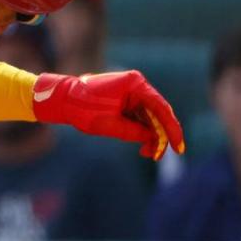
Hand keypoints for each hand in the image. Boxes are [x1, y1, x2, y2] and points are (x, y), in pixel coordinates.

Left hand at [32, 70, 184, 159]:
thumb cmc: (83, 108)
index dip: (172, 129)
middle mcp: (136, 85)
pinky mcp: (126, 100)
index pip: (161, 108)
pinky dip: (142, 132)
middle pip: (158, 113)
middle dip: (161, 136)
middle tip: (159, 156)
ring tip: (147, 154)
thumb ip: (134, 132)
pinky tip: (143, 147)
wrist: (63, 99)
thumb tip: (154, 139)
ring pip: (150, 117)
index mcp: (134, 83)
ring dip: (151, 136)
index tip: (178, 147)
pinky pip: (140, 117)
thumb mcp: (110, 125)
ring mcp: (132, 92)